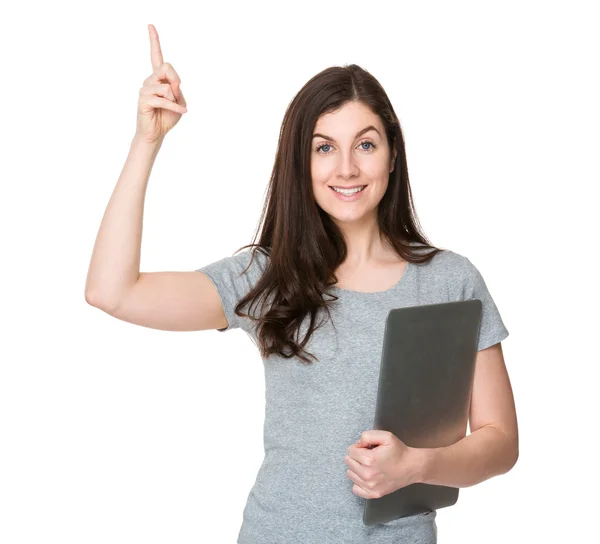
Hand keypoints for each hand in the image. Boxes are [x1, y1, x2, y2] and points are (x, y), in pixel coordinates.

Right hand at [135, 24, 187, 143]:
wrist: (157, 133)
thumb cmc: (167, 116)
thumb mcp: (179, 100)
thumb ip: (177, 89)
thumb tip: (171, 84)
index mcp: (158, 78)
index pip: (155, 56)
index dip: (154, 40)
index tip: (150, 25)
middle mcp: (149, 80)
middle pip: (166, 67)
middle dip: (176, 80)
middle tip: (178, 93)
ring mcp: (145, 89)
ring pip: (166, 86)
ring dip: (174, 98)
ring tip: (174, 107)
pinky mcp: (143, 100)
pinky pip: (164, 99)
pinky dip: (175, 106)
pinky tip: (182, 112)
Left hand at [344, 430, 421, 498]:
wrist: (412, 467)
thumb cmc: (399, 451)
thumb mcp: (385, 436)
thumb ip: (367, 436)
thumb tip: (357, 444)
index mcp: (369, 459)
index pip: (350, 451)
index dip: (358, 447)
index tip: (367, 448)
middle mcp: (367, 475)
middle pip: (349, 462)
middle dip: (356, 456)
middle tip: (369, 456)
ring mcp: (370, 486)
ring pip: (350, 474)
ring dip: (356, 468)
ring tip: (369, 465)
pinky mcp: (373, 494)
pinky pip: (355, 489)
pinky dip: (358, 482)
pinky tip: (367, 476)